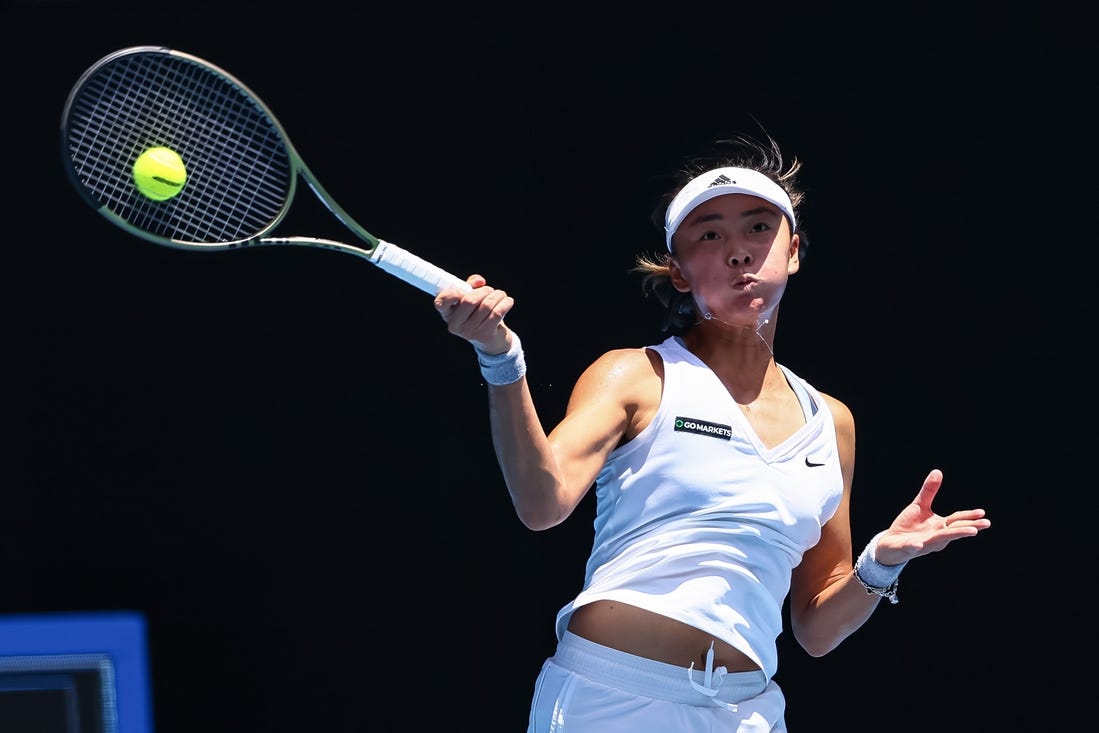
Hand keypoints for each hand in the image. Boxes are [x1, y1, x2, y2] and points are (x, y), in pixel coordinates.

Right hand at [434, 274, 514, 353]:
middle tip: (490, 290)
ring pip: (486, 305)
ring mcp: (469, 332)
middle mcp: (455, 325)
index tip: (464, 291)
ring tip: (501, 295)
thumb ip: (471, 286)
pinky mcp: (484, 335)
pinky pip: (497, 313)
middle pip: (469, 300)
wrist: (491, 339)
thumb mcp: (471, 299)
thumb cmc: (478, 314)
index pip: (441, 302)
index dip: (452, 293)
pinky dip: (505, 303)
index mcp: (448, 314)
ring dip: (497, 295)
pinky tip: (507, 301)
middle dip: (484, 291)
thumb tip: (479, 281)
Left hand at [873, 469, 990, 564]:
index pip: (957, 521)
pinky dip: (915, 546)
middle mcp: (936, 537)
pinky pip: (912, 548)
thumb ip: (929, 491)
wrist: (891, 542)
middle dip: (968, 527)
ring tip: (971, 531)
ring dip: (952, 535)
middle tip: (985, 524)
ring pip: (938, 540)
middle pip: (953, 531)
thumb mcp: (919, 505)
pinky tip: (918, 545)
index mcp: (940, 526)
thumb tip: (938, 471)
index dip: (969, 516)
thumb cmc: (909, 525)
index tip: (982, 513)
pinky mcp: (908, 548)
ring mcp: (923, 544)